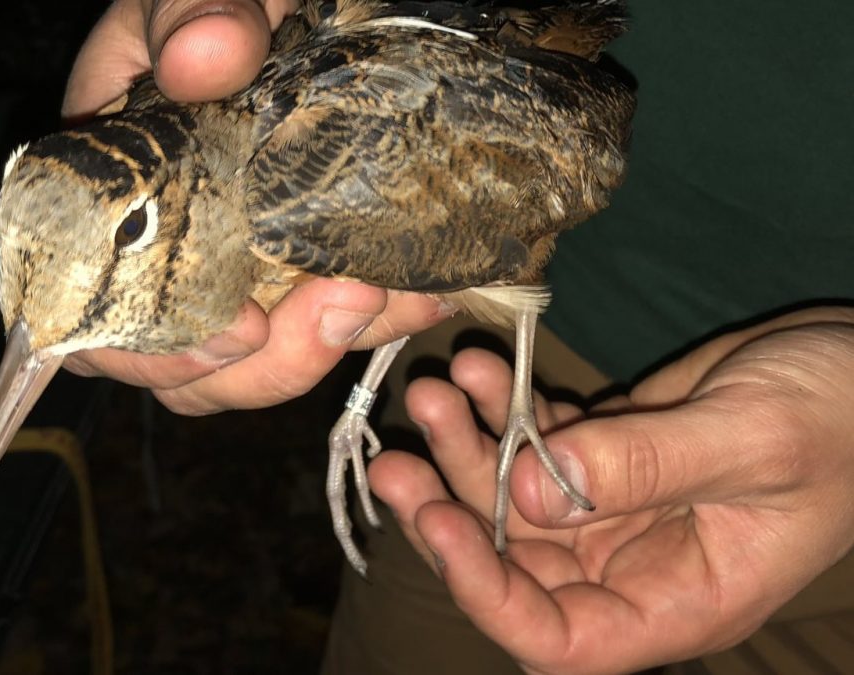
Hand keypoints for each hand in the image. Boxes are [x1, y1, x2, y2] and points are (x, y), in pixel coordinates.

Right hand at [60, 0, 449, 412]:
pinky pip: (325, 326)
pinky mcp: (301, 262)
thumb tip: (200, 59)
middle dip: (265, 364)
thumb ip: (191, 8)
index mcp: (113, 183)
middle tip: (345, 307)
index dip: (151, 348)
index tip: (240, 331)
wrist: (306, 1)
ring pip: (254, 361)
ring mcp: (238, 258)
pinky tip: (420, 286)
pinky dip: (375, 322)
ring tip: (392, 294)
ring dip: (326, 348)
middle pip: (182, 358)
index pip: (92, 304)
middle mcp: (166, 238)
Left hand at [371, 307, 853, 673]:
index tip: (437, 523)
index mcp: (677, 601)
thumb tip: (527, 492)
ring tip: (440, 388)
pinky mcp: (607, 455)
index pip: (559, 639)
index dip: (487, 594)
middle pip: (516, 564)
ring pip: (513, 497)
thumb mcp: (755, 440)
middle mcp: (633, 565)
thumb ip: (646, 467)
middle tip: (402, 452)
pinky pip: (536, 441)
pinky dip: (503, 408)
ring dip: (467, 447)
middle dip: (452, 509)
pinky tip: (480, 368)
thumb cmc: (843, 417)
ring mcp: (615, 508)